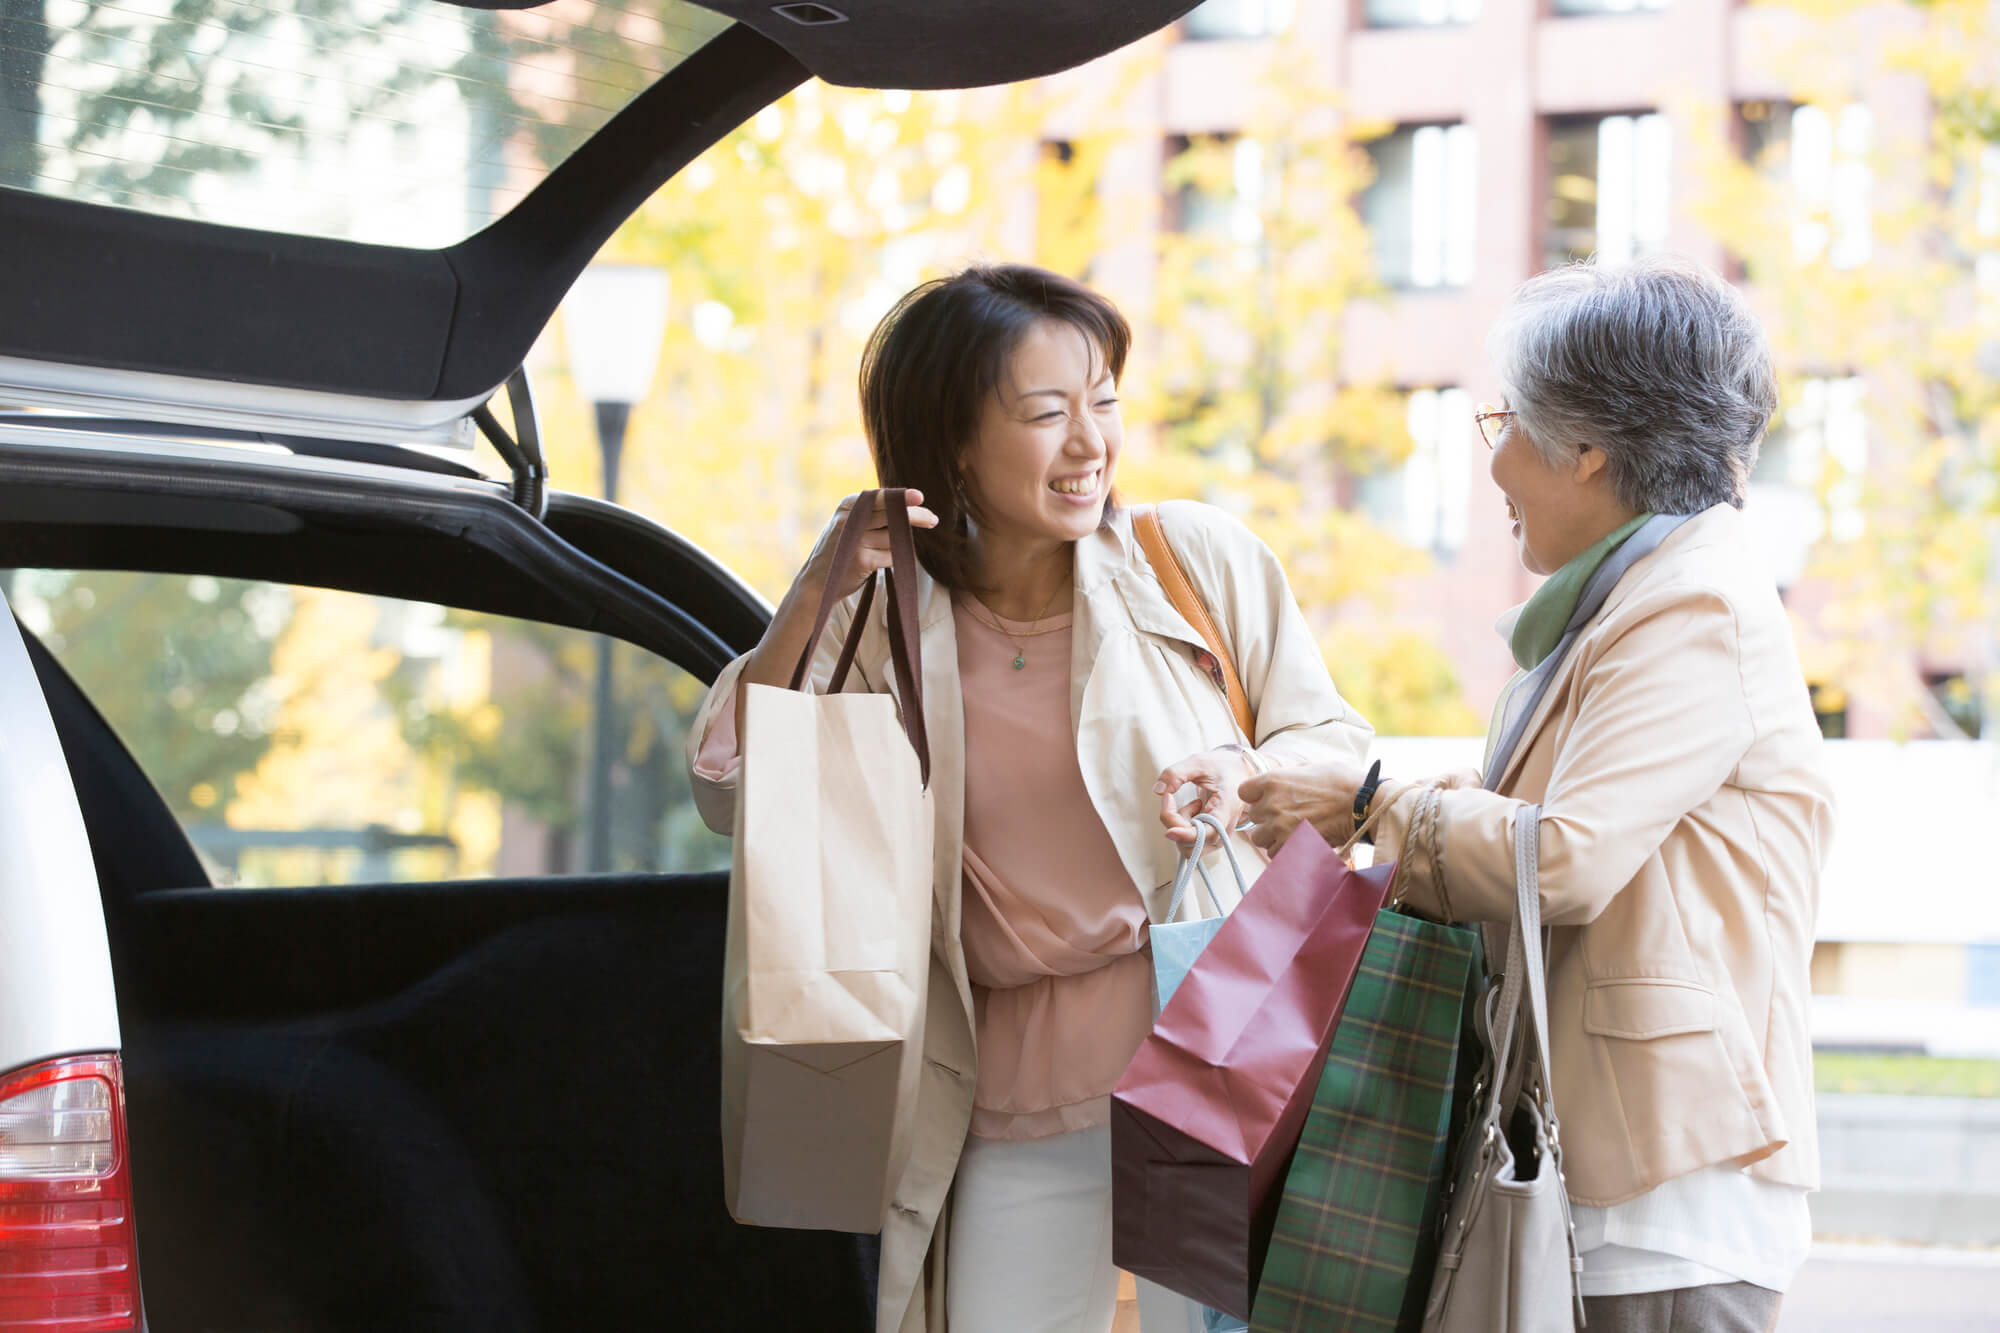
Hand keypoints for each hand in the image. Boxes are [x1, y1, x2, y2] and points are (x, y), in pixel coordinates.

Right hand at [800, 489, 940, 602]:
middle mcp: (850, 519)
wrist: (817, 581)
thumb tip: (910, 507)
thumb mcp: (848, 524)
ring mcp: (855, 540)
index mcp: (847, 505)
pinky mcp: (862, 560)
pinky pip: (891, 556)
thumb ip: (871, 513)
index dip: (902, 497)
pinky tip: (879, 563)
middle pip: (892, 513)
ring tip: (884, 550)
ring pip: (895, 537)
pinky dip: (893, 559)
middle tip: (933, 520)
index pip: (880, 497)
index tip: (920, 498)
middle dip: (916, 516)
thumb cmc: (840, 551)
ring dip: (900, 545)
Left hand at [1155, 747, 1255, 851]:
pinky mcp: (1211, 837)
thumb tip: (1158, 791)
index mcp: (1227, 808)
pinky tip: (1195, 808)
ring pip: (1188, 846)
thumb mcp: (1198, 762)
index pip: (1209, 834)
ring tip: (1192, 803)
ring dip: (1179, 824)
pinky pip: (1189, 841)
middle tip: (1174, 798)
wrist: (1239, 773)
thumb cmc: (1222, 767)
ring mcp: (1219, 836)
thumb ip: (1176, 773)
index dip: (1187, 836)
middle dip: (1175, 823)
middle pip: (1193, 845)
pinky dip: (1182, 825)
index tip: (1169, 830)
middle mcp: (1225, 829)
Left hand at [1236, 755, 1369, 854]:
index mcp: (1273, 780)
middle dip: (1266, 818)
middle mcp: (1271, 804)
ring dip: (1272, 837)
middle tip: (1286, 816)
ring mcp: (1279, 827)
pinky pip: (1275, 853)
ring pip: (1260, 838)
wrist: (1363, 804)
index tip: (1264, 799)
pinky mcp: (1291, 845)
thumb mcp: (1312, 767)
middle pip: (1253, 817)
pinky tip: (1299, 842)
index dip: (1254, 797)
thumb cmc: (1343, 783)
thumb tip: (1285, 778)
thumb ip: (1291, 775)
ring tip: (1292, 832)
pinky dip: (1284, 850)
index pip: (1244, 792)